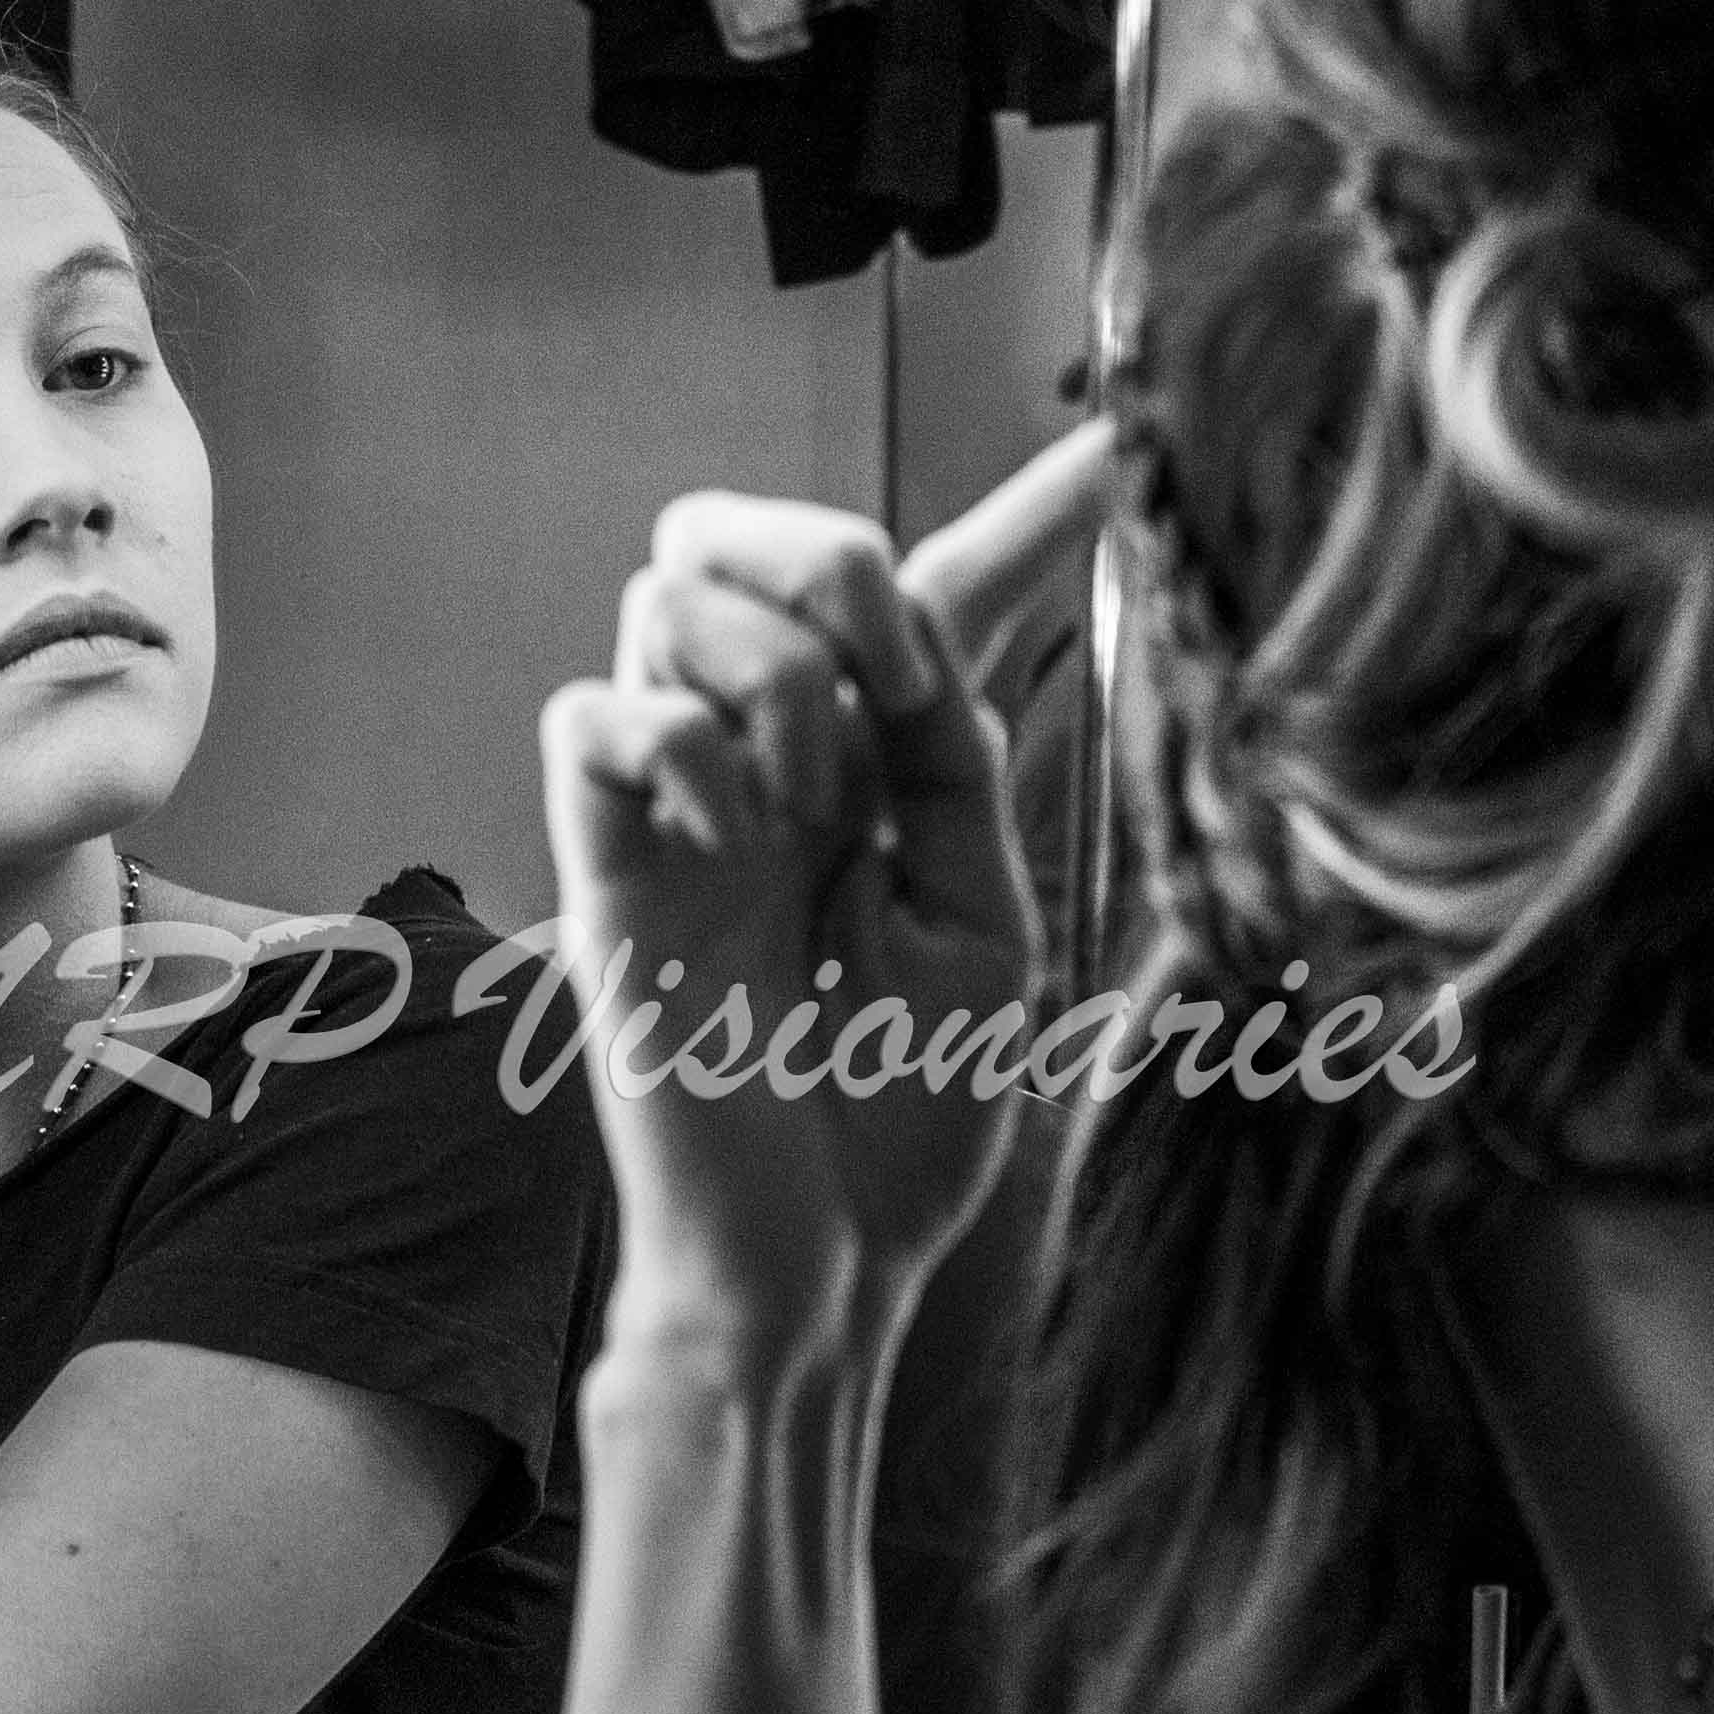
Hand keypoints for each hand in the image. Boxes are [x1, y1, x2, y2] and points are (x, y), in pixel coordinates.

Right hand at [539, 426, 1110, 1354]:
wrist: (820, 1269)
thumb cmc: (898, 1122)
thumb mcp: (983, 926)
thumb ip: (959, 772)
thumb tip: (939, 632)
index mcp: (872, 774)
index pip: (936, 598)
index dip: (1026, 514)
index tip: (1117, 444)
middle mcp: (764, 764)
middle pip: (737, 533)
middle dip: (826, 554)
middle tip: (891, 680)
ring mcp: (674, 811)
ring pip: (666, 598)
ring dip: (774, 675)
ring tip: (817, 810)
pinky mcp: (603, 870)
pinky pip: (595, 716)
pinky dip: (682, 754)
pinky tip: (740, 842)